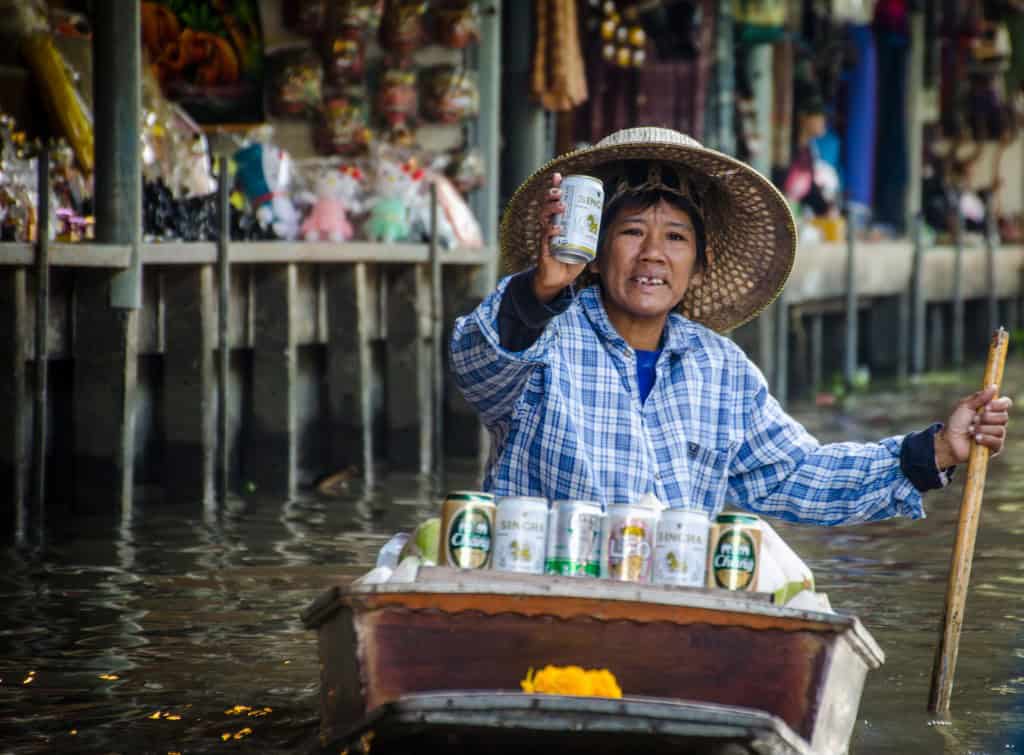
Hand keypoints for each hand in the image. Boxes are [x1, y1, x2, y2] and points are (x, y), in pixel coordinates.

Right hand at [533, 172, 586, 302]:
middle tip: (559, 191)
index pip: (555, 201)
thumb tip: (607, 223)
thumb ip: (592, 235)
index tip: (559, 176)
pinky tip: (557, 229)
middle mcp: (550, 226)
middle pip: (547, 205)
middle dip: (551, 194)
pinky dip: (551, 232)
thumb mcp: (584, 245)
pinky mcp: (544, 249)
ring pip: (544, 218)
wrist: (558, 280)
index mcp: (559, 222)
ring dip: (551, 209)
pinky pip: (545, 237)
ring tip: (560, 205)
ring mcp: (545, 237)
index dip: (555, 187)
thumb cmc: (569, 261)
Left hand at [934, 385, 1012, 467]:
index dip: (999, 404)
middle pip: (1004, 417)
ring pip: (1000, 429)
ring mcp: (996, 435)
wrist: (949, 440)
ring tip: (970, 430)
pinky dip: (985, 438)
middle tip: (973, 419)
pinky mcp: (995, 447)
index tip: (986, 406)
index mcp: (991, 410)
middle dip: (986, 418)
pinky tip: (976, 439)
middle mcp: (996, 422)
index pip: (1006, 403)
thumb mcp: (965, 406)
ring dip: (982, 428)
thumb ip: (979, 397)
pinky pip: (997, 441)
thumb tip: (994, 387)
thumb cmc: (956, 423)